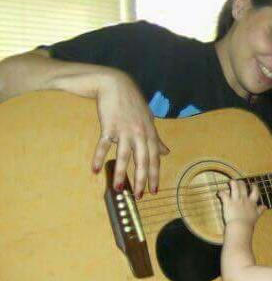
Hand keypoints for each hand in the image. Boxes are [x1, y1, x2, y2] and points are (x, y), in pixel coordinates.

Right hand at [93, 72, 168, 197]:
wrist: (115, 84)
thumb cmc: (133, 104)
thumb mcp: (148, 120)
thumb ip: (156, 139)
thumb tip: (166, 152)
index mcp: (149, 133)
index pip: (154, 158)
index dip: (154, 174)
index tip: (154, 190)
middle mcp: (139, 133)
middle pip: (142, 160)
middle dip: (141, 179)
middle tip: (139, 196)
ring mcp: (124, 129)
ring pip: (124, 155)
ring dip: (121, 173)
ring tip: (119, 189)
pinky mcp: (109, 126)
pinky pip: (104, 145)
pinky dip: (98, 157)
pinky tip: (95, 170)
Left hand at [219, 180, 264, 225]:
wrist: (241, 226)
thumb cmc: (249, 223)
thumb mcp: (257, 215)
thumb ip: (260, 210)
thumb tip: (265, 206)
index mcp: (251, 202)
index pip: (255, 192)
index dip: (254, 187)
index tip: (253, 185)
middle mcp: (244, 199)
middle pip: (243, 187)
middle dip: (241, 183)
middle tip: (239, 182)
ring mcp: (236, 200)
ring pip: (234, 187)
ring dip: (232, 183)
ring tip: (231, 182)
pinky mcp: (228, 202)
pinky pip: (223, 194)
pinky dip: (220, 193)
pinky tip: (219, 193)